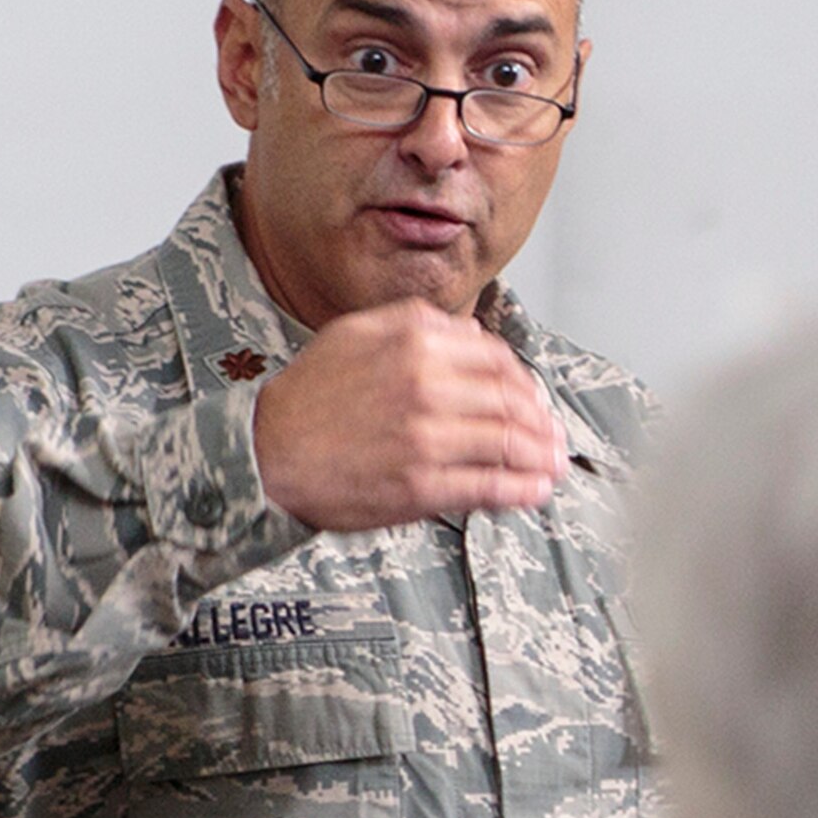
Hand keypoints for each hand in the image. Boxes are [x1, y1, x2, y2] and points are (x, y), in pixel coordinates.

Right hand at [252, 297, 566, 529]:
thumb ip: (418, 326)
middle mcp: (427, 383)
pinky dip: (521, 490)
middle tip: (554, 439)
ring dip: (541, 458)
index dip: (525, 384)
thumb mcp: (357, 334)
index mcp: (416, 339)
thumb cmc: (307, 398)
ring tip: (552, 467)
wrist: (264, 452)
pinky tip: (534, 491)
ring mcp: (427, 436)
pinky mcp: (421, 484)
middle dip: (542, 423)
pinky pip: (489, 486)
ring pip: (508, 443)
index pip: (497, 359)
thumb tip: (472, 335)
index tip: (533, 401)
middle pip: (511, 401)